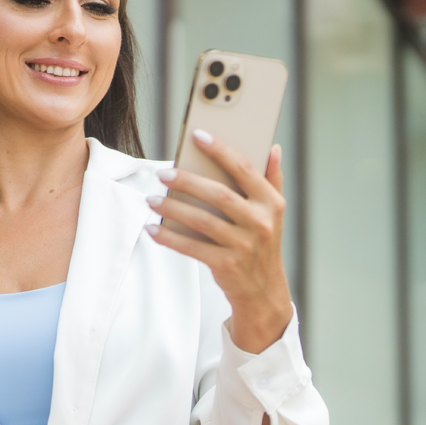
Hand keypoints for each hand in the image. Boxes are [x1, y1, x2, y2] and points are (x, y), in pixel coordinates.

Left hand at [146, 130, 294, 353]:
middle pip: (218, 195)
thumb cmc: (262, 242)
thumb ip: (272, 179)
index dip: (221, 150)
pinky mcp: (227, 265)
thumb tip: (274, 147)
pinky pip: (192, 248)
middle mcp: (261, 222)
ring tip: (151, 200)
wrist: (264, 290)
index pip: (244, 169)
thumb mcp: (274, 212)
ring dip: (173, 208)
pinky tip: (152, 230)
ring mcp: (244, 246)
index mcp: (271, 203)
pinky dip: (170, 239)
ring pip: (202, 221)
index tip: (197, 135)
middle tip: (162, 174)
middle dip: (187, 182)